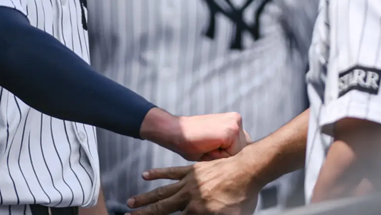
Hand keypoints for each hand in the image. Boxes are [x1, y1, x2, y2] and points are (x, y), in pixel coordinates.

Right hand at [127, 156, 261, 214]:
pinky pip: (171, 172)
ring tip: (131, 202)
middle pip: (161, 208)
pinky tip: (145, 175)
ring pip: (162, 192)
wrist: (248, 170)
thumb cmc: (244, 198)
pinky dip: (158, 174)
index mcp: (197, 213)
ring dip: (145, 198)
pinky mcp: (192, 169)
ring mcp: (189, 183)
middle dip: (144, 214)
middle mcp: (188, 198)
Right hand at [141, 109, 247, 161]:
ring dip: (223, 157)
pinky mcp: (232, 129)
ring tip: (207, 146)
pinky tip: (208, 146)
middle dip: (226, 157)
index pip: (241, 149)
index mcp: (234, 122)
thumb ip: (229, 148)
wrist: (174, 132)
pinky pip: (231, 154)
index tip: (211, 148)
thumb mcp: (214, 145)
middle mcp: (237, 120)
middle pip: (242, 152)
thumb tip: (243, 164)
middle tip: (208, 146)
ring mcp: (235, 123)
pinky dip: (219, 156)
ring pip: (238, 154)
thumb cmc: (191, 142)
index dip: (225, 156)